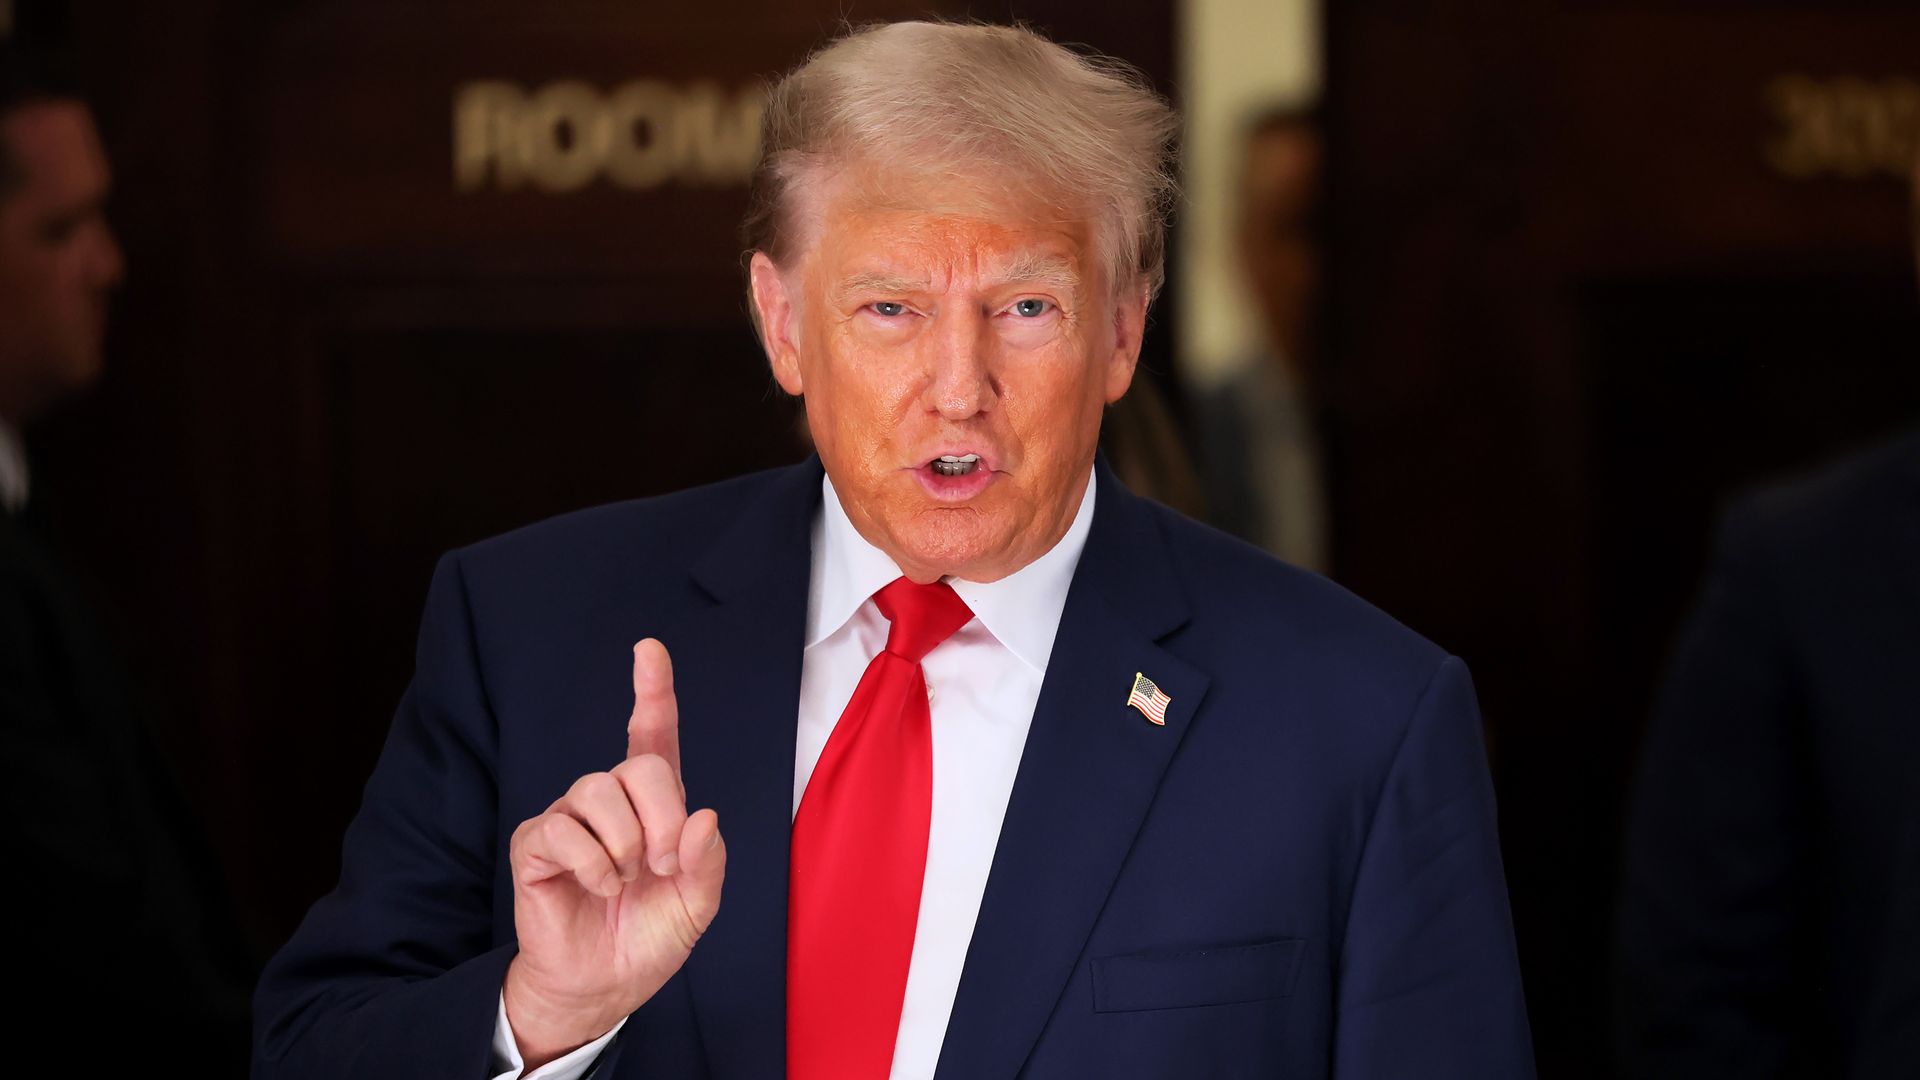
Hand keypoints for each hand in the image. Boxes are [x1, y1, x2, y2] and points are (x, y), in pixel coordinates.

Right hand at [502, 639, 725, 1068]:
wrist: (604, 985)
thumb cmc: (648, 937)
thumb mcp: (696, 904)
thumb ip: (707, 862)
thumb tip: (703, 816)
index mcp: (652, 805)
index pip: (652, 734)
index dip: (652, 689)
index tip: (649, 649)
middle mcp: (609, 800)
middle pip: (638, 767)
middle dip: (662, 817)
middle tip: (663, 864)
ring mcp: (568, 817)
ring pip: (597, 791)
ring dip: (625, 842)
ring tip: (627, 879)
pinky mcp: (536, 843)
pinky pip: (561, 828)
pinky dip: (592, 863)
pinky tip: (599, 886)